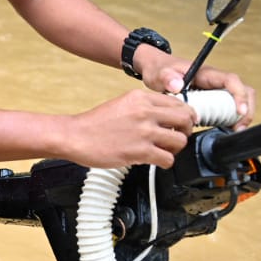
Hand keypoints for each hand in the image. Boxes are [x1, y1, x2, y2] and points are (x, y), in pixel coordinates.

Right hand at [63, 88, 196, 168]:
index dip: (184, 115)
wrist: (75, 136)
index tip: (182, 123)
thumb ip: (144, 107)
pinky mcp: (140, 151)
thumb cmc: (95, 124)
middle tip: (177, 137)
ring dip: (175, 148)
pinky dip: (165, 162)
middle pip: (185, 119)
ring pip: (180, 141)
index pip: (179, 103)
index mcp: (140, 97)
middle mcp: (145, 112)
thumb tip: (166, 117)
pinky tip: (155, 160)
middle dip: (185, 130)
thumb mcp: (122, 104)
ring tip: (164, 150)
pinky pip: (168, 159)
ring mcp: (143, 132)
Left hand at [134, 47, 254, 130]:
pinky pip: (227, 109)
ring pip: (237, 102)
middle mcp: (214, 82)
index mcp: (206, 74)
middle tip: (239, 127)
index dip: (239, 95)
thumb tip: (178, 85)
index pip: (231, 80)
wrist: (156, 69)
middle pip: (242, 91)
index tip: (240, 111)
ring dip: (240, 117)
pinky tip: (225, 130)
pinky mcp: (211, 101)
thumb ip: (167, 78)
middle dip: (246, 110)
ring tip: (234, 131)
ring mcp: (214, 92)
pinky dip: (230, 119)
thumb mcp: (160, 73)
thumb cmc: (160, 68)